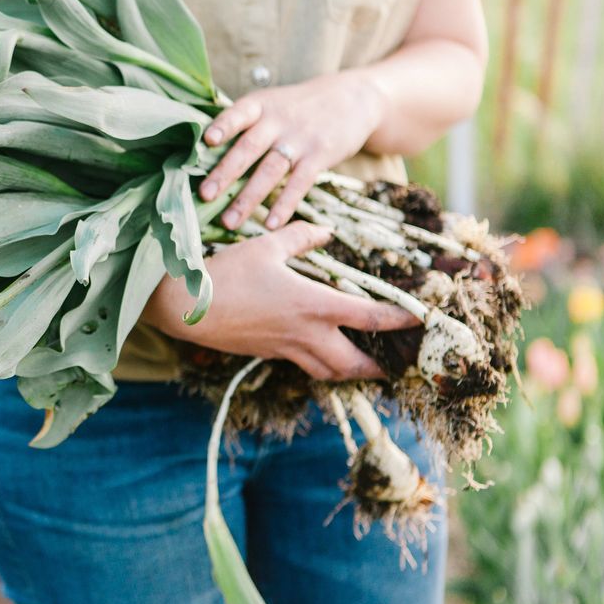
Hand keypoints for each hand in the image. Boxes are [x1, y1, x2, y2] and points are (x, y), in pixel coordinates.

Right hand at [141, 222, 417, 380]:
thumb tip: (326, 232)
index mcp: (313, 305)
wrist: (185, 307)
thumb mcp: (266, 246)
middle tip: (395, 365)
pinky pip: (302, 364)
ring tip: (363, 365)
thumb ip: (301, 237)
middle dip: (378, 368)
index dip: (399, 320)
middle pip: (354, 364)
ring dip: (350, 371)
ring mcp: (284, 348)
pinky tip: (319, 352)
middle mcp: (305, 334)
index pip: (370, 318)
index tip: (419, 320)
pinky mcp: (266, 354)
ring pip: (328, 371)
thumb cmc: (227, 273)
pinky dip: (319, 364)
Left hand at [198, 71, 385, 230]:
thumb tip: (198, 150)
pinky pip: (299, 183)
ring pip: (270, 171)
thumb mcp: (271, 102)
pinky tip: (270, 224)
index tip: (206, 141)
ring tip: (229, 221)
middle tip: (204, 196)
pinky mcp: (320, 155)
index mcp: (260, 105)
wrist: (352, 98)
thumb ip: (242, 122)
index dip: (223, 126)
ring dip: (248, 198)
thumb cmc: (297, 107)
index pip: (239, 113)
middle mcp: (278, 120)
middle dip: (225, 173)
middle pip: (249, 148)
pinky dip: (284, 204)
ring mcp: (300, 138)